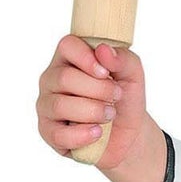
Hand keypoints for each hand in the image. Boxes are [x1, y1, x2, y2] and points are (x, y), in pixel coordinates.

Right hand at [35, 36, 148, 169]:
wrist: (128, 133)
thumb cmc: (124, 99)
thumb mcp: (133, 75)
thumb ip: (123, 59)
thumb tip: (103, 50)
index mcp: (70, 58)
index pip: (67, 46)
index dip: (87, 58)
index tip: (106, 73)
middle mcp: (52, 79)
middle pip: (65, 78)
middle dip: (99, 90)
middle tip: (116, 97)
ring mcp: (47, 105)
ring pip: (61, 105)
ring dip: (93, 112)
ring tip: (109, 115)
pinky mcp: (48, 131)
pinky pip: (58, 134)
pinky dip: (83, 135)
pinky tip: (97, 132)